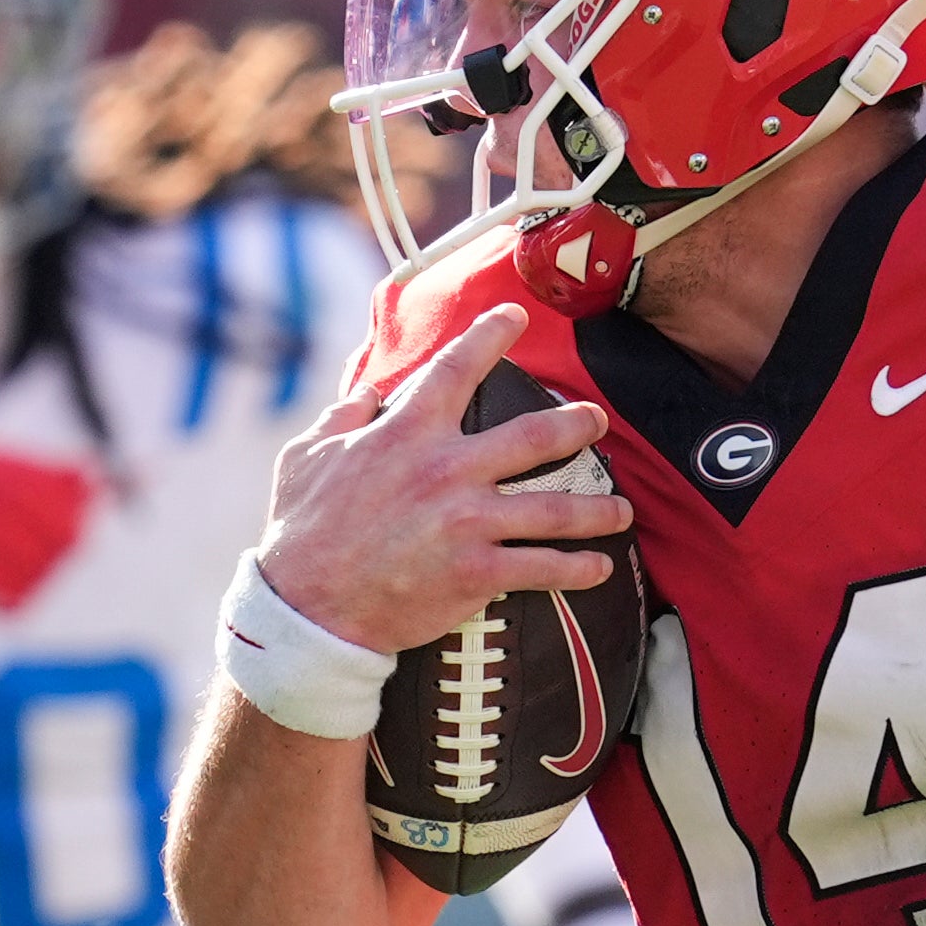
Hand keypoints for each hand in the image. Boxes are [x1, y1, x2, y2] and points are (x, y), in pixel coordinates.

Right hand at [257, 302, 631, 652]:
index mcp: (406, 434)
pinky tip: (600, 567)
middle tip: (597, 421)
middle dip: (577, 425)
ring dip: (599, 509)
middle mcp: (446, 469)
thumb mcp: (307, 456)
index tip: (516, 316)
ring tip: (623, 509)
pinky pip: (544, 567)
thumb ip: (344, 417)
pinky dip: (579, 568)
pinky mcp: (477, 572)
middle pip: (535, 435)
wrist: (308, 609)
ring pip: (557, 508)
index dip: (490, 335)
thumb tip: (367, 387)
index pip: (456, 367)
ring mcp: (467, 522)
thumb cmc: (303, 532)